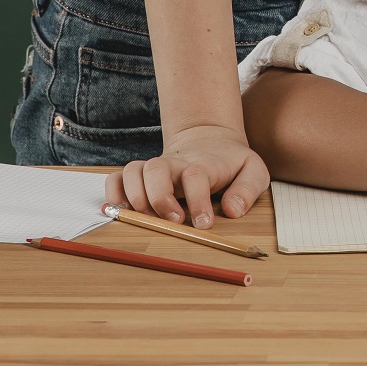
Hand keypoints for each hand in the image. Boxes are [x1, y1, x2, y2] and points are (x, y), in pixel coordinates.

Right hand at [105, 124, 270, 226]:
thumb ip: (247, 189)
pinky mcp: (139, 175)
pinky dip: (113, 194)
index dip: (198, 200)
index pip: (196, 175)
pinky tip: (122, 211)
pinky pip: (115, 178)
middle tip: (174, 221)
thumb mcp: (253, 171)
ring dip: (135, 197)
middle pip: (156, 169)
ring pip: (133, 171)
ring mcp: (154, 167)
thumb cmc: (231, 163)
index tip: (204, 224)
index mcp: (204, 163)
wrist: (210, 142)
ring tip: (147, 219)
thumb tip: (233, 210)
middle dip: (160, 197)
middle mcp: (174, 164)